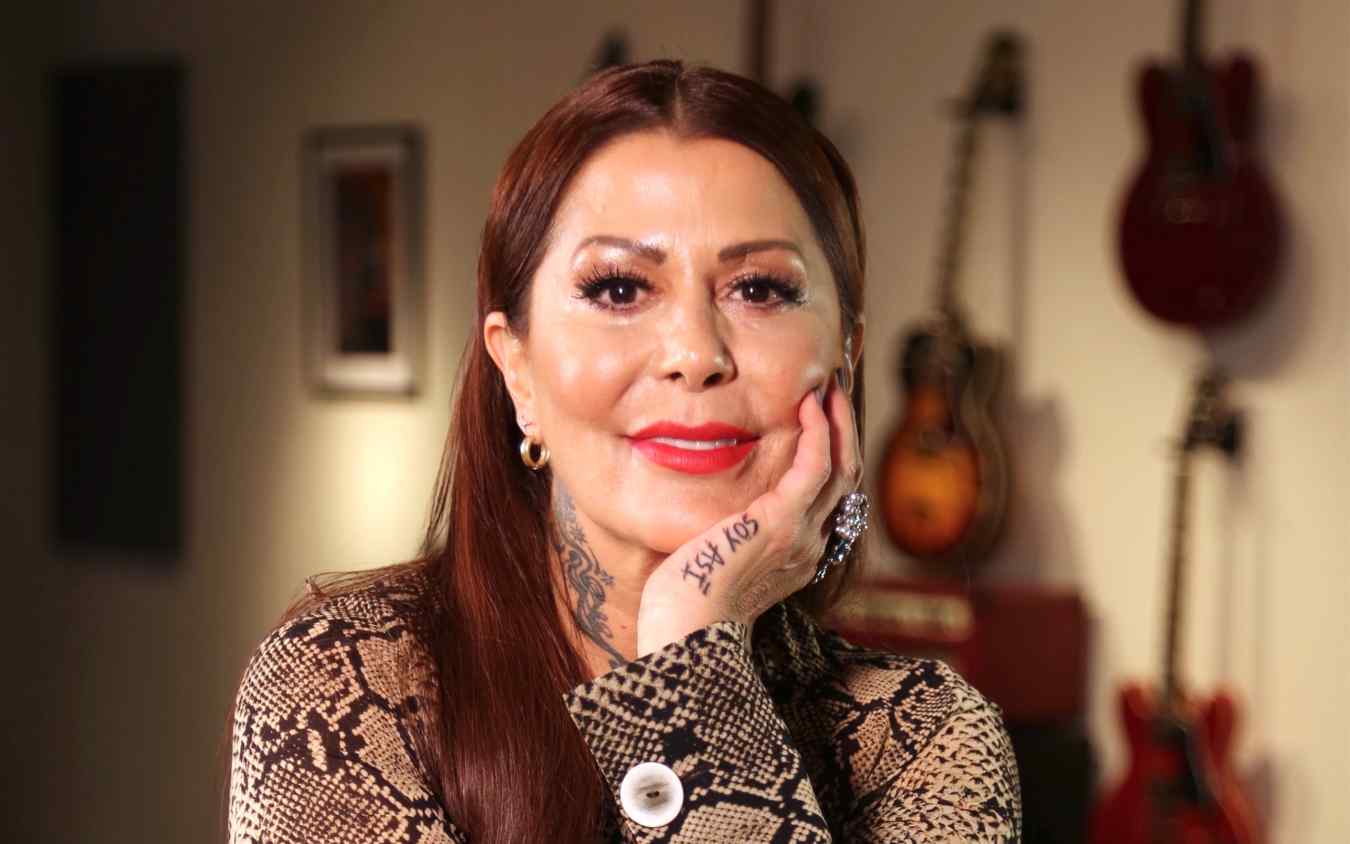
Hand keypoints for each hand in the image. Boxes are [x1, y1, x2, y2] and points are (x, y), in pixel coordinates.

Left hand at [635, 374, 861, 655]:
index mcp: (797, 558)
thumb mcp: (714, 557)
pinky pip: (815, 466)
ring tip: (829, 388)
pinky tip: (809, 404)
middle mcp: (810, 547)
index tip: (821, 420)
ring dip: (838, 423)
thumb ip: (725, 530)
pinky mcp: (782, 523)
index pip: (829, 499)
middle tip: (834, 392)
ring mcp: (801, 536)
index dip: (832, 456)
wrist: (683, 631)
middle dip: (844, 432)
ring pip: (842, 468)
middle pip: (846, 480)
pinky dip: (817, 431)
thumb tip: (710, 509)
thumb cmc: (685, 600)